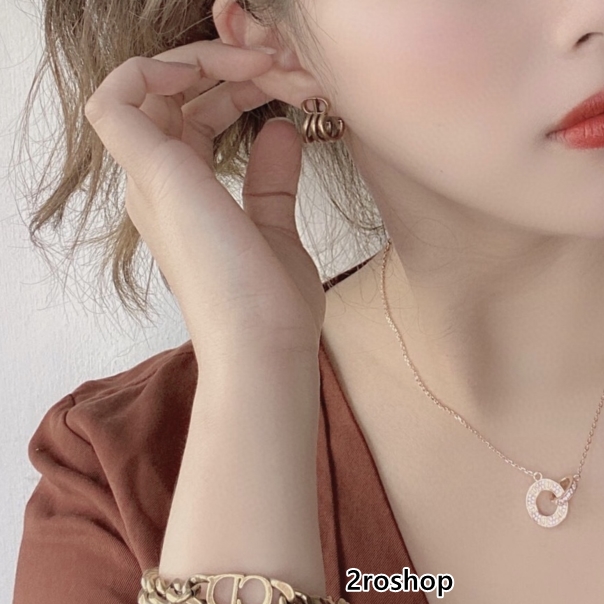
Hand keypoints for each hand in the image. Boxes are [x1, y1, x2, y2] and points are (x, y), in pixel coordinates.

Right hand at [84, 38, 326, 365]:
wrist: (264, 344)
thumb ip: (271, 181)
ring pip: (149, 85)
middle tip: (282, 64)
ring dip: (208, 59)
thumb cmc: (271, 304)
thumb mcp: (275, 227)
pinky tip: (217, 70)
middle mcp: (158, 184)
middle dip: (228, 66)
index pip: (191, 117)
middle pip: (171, 95)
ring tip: (266, 62)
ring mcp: (149, 179)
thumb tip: (282, 132)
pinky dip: (158, 68)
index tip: (285, 85)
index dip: (232, 88)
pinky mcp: (150, 174)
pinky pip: (118, 97)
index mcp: (183, 196)